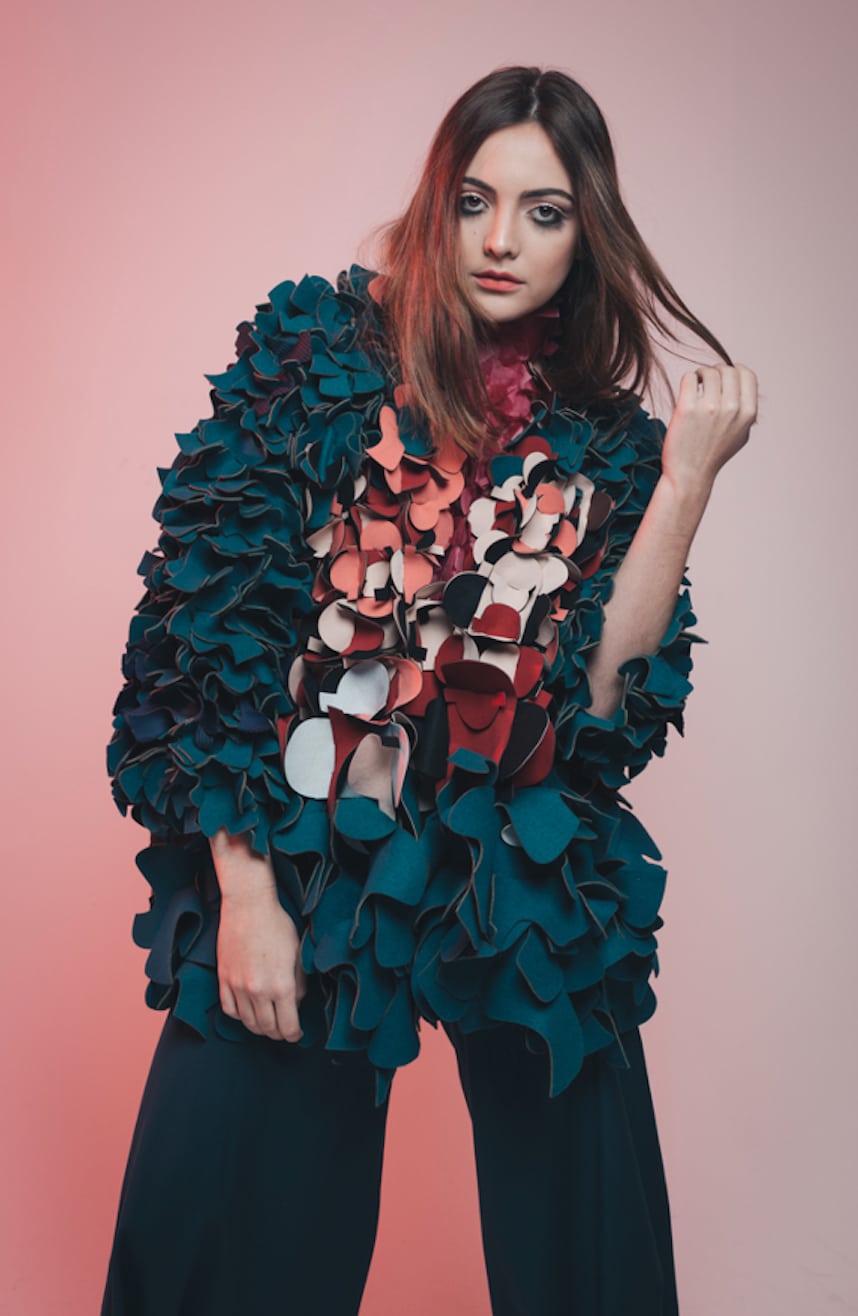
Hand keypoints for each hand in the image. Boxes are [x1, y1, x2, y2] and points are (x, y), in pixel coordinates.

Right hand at [216, 880, 307, 1042]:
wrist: (248, 906)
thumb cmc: (277, 925)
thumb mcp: (298, 953)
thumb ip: (299, 983)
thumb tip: (295, 1003)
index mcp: (282, 986)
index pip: (288, 1026)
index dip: (294, 1034)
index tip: (297, 1034)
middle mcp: (258, 991)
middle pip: (268, 1028)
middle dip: (278, 1033)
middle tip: (284, 1030)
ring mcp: (238, 987)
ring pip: (248, 1022)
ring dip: (259, 1028)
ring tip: (267, 1024)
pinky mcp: (223, 979)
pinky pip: (229, 1009)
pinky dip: (239, 1016)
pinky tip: (247, 1012)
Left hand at [661, 364, 757, 501]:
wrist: (690, 474)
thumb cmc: (714, 454)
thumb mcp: (741, 434)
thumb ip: (745, 410)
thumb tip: (742, 386)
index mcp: (748, 413)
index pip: (747, 374)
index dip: (735, 371)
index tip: (724, 378)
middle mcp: (732, 408)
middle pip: (726, 370)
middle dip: (716, 372)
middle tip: (706, 383)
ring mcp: (710, 407)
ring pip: (707, 371)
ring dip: (700, 375)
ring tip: (696, 387)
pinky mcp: (687, 408)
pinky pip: (689, 378)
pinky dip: (687, 381)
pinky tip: (686, 393)